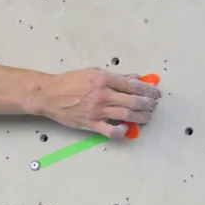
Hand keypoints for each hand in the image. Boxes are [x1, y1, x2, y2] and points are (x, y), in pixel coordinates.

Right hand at [38, 68, 161, 137]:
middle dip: (148, 104)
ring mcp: (98, 111)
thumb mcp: (94, 72)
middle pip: (134, 101)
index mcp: (105, 79)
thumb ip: (116, 76)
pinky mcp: (91, 123)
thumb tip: (134, 78)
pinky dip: (121, 131)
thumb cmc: (70, 82)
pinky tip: (126, 128)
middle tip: (153, 105)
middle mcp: (103, 95)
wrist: (50, 95)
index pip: (133, 85)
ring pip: (127, 115)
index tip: (154, 92)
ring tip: (147, 116)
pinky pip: (110, 131)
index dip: (148, 89)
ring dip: (141, 117)